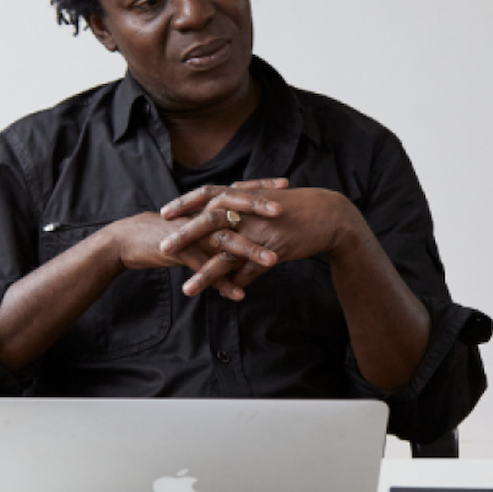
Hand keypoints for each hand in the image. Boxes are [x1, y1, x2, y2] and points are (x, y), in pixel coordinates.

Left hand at [159, 182, 361, 299]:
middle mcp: (249, 211)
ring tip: (188, 290)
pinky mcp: (274, 249)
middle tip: (162, 249)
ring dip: (206, 274)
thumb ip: (244, 208)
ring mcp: (261, 231)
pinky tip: (227, 296)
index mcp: (245, 195)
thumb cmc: (299, 207)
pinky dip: (238, 284)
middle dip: (184, 237)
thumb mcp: (268, 200)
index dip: (184, 203)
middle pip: (209, 222)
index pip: (207, 195)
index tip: (164, 213)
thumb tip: (224, 212)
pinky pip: (250, 271)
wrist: (330, 215)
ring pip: (226, 253)